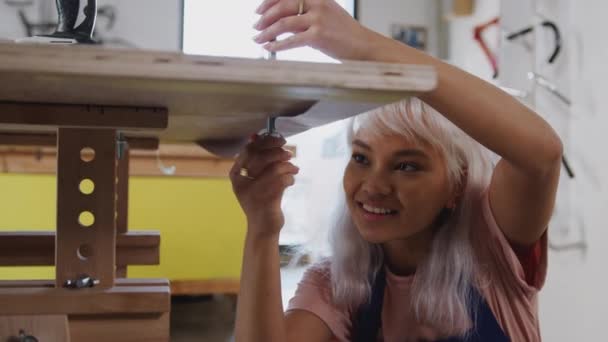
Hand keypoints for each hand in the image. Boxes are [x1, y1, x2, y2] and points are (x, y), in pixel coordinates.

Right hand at [230, 134, 298, 238]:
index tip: (278, 139)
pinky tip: (292, 180)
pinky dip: (290, 177)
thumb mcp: (255, 180)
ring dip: (288, 165)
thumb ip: (257, 161)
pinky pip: (283, 180)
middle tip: (288, 153)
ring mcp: (255, 192)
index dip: (265, 142)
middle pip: (261, 157)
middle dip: (278, 152)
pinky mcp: (268, 200)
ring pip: (275, 168)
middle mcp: (243, 183)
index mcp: (236, 176)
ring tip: (294, 167)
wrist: (262, 228)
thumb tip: (258, 136)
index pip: (248, 150)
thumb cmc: (260, 201)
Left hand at [253, 0, 379, 59]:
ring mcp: (318, 20)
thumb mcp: (328, 13)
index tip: (258, 11)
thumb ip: (309, 12)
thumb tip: (284, 19)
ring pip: (283, 24)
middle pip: (282, 7)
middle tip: (255, 27)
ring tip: (257, 39)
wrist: (364, 46)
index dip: (269, 1)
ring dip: (267, 32)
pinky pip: (291, 40)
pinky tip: (269, 48)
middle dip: (264, 17)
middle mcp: (317, 4)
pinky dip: (277, 45)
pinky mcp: (318, 36)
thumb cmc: (345, 34)